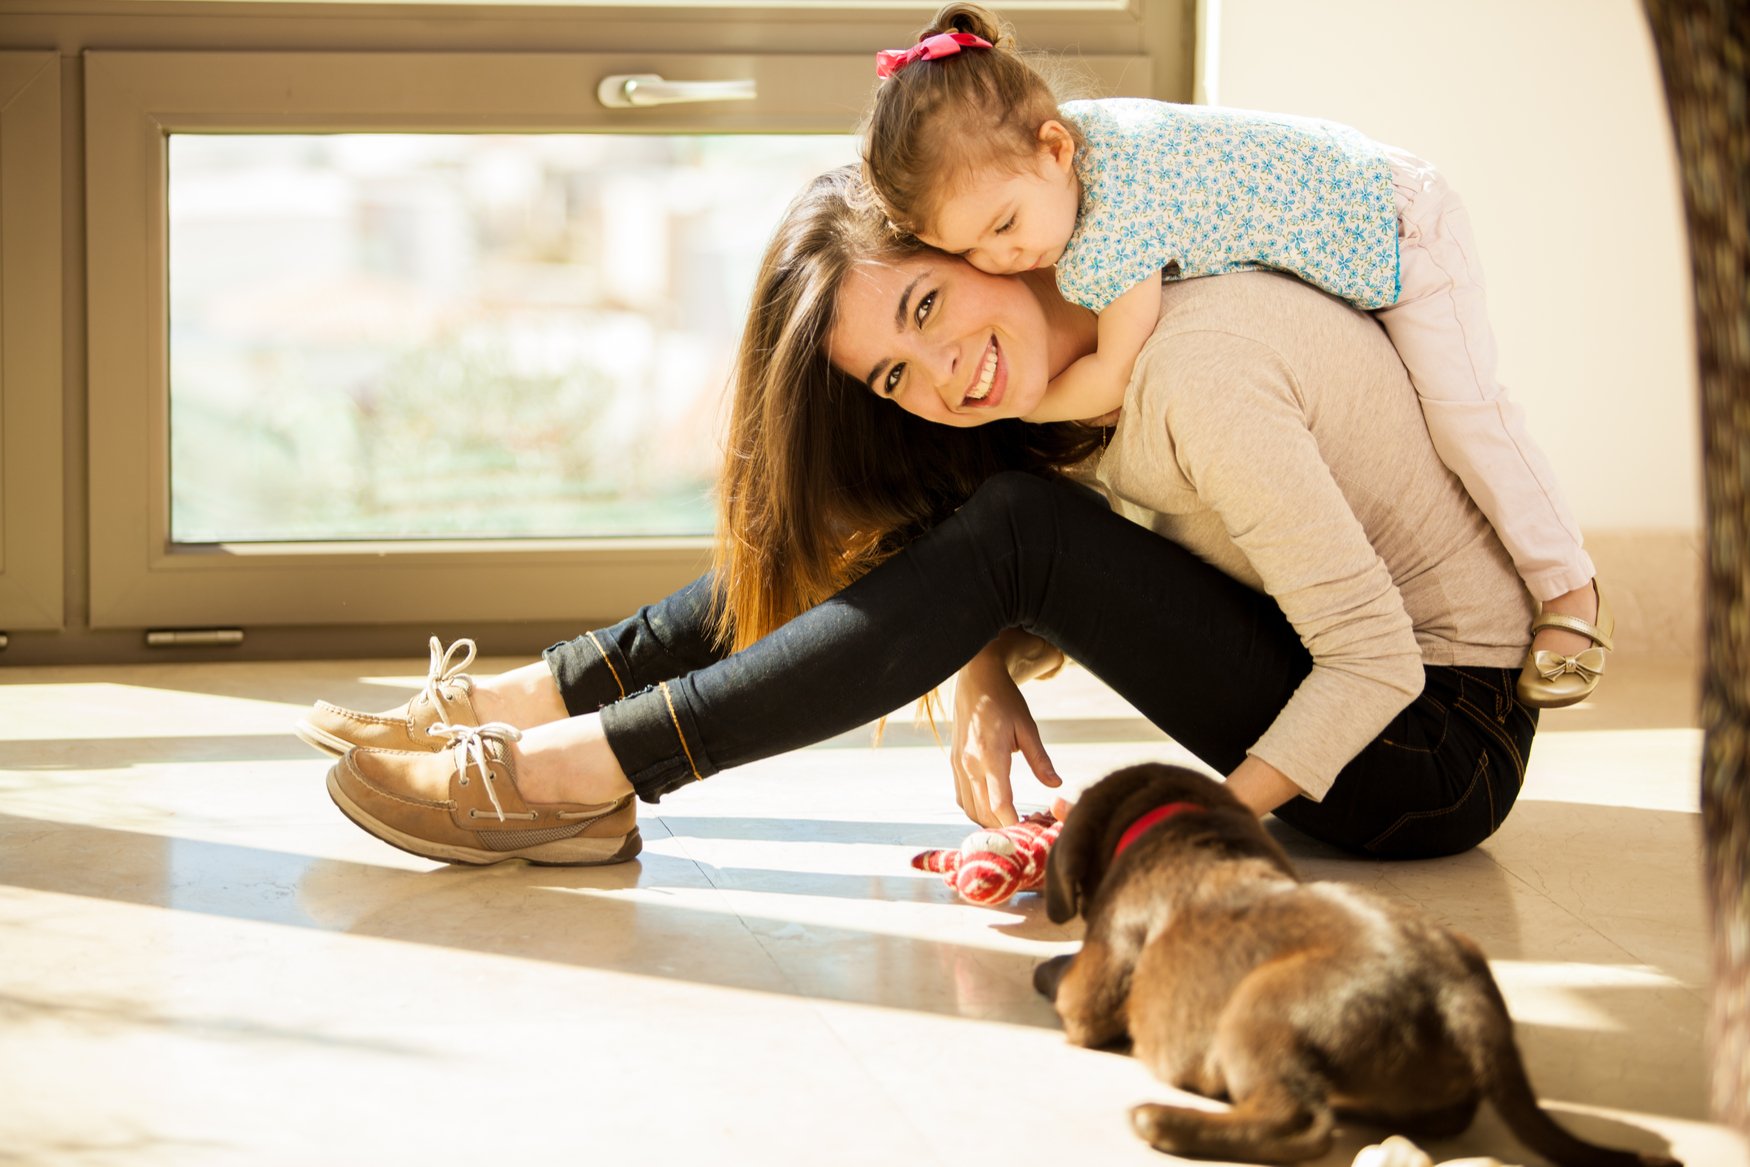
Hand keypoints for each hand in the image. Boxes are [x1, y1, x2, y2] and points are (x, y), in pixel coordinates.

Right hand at [950, 647, 1061, 826]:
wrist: (975, 681)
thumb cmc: (1004, 701)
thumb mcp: (1027, 727)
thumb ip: (1040, 760)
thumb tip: (1056, 785)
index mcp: (990, 755)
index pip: (1000, 803)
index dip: (1013, 823)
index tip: (1029, 833)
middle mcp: (970, 765)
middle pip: (985, 812)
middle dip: (1005, 827)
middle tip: (1026, 833)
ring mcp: (959, 766)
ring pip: (971, 810)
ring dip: (989, 822)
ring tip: (1011, 824)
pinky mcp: (954, 764)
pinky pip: (962, 799)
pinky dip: (976, 811)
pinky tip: (992, 811)